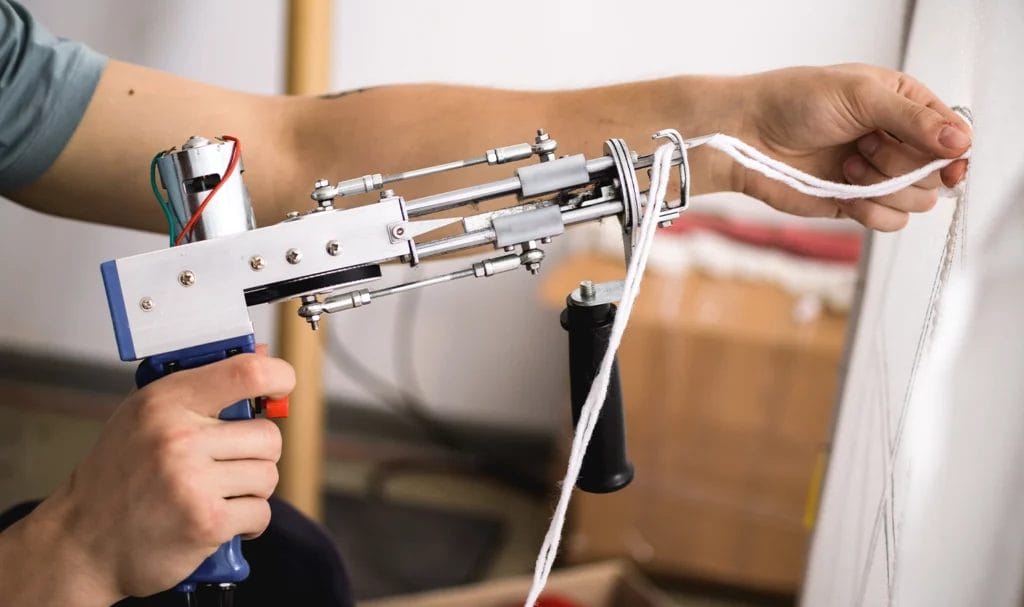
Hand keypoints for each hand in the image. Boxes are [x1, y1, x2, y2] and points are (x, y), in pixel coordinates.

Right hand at [1, 351, 294, 604]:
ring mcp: (193, 482)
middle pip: (268, 435)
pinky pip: (261, 512)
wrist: (83, 542)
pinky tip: (216, 518)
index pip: (246, 372)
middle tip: (226, 464)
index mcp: (167, 402)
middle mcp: (179, 438)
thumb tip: (263, 356)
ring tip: (214, 492)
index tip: (281, 384)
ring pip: (268, 475)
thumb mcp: (146, 416)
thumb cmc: (119, 475)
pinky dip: (246, 521)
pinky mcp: (207, 522)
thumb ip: (202, 388)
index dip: (278, 375)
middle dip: (256, 454)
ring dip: (250, 489)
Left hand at [727, 64, 970, 230]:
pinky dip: (874, 213)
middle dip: (904, 165)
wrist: (748, 135)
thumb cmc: (795, 102)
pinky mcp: (857, 203)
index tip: (947, 162)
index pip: (953, 135)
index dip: (954, 153)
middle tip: (865, 144)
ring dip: (886, 187)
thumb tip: (961, 142)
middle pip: (938, 173)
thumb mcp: (860, 96)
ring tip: (848, 163)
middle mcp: (896, 141)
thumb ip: (912, 119)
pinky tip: (846, 192)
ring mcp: (878, 175)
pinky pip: (891, 222)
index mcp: (904, 105)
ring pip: (919, 202)